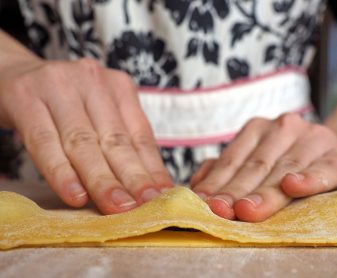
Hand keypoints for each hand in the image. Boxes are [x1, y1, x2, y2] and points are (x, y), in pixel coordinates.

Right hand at [0, 58, 171, 213]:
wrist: (16, 74)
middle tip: (145, 206)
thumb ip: (120, 141)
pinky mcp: (26, 96)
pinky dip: (62, 172)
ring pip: (84, 143)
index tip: (162, 197)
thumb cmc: (65, 103)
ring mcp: (59, 86)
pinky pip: (45, 142)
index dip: (152, 169)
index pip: (140, 135)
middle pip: (115, 140)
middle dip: (132, 178)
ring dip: (102, 180)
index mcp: (118, 87)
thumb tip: (148, 184)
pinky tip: (76, 195)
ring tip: (117, 206)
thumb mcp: (99, 114)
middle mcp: (93, 81)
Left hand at [191, 113, 336, 221]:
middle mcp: (283, 128)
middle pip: (255, 166)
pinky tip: (293, 187)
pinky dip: (309, 179)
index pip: (232, 160)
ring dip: (265, 192)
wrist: (334, 152)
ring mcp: (313, 139)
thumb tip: (197, 185)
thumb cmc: (287, 161)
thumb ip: (227, 168)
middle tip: (220, 212)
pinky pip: (324, 168)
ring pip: (285, 169)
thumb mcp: (256, 159)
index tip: (203, 204)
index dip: (217, 183)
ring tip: (247, 210)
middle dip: (236, 191)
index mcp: (257, 129)